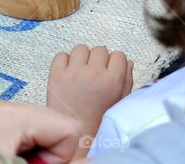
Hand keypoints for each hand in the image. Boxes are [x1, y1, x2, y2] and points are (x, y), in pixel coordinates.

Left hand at [0, 99, 82, 163]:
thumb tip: (98, 158)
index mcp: (4, 116)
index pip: (68, 126)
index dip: (61, 156)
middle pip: (55, 123)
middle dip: (50, 152)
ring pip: (44, 128)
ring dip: (40, 152)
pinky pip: (28, 130)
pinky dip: (28, 149)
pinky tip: (10, 161)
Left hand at [47, 45, 133, 159]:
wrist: (76, 137)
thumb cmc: (99, 122)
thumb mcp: (120, 102)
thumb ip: (127, 80)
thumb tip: (128, 62)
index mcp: (113, 80)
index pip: (119, 55)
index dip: (116, 62)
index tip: (112, 69)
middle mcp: (94, 73)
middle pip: (100, 49)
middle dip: (99, 59)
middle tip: (96, 72)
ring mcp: (73, 73)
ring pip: (81, 48)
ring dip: (83, 58)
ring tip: (82, 72)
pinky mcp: (57, 75)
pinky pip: (61, 55)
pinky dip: (65, 61)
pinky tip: (69, 73)